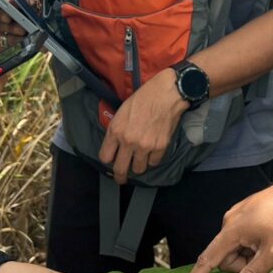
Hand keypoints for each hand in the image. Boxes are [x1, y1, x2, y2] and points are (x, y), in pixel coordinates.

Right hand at [0, 0, 26, 50]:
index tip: (8, 18)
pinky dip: (15, 47)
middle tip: (23, 29)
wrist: (25, 14)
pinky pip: (4, 50)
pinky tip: (26, 44)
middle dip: (10, 28)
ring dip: (14, 39)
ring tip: (27, 37)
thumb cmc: (20, 4)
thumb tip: (12, 2)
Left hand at [98, 67, 186, 184]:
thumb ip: (117, 130)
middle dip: (120, 176)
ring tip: (140, 160)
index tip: (112, 160)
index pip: (105, 157)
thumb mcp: (122, 112)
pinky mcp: (160, 147)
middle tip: (122, 178)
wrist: (167, 94)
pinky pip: (153, 163)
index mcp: (116, 131)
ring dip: (139, 166)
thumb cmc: (143, 98)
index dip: (108, 159)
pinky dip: (152, 159)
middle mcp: (129, 141)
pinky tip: (153, 151)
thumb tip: (115, 145)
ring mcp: (145, 146)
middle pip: (120, 169)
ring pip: (138, 169)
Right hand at [176, 163, 272, 272]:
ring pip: (236, 248)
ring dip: (250, 255)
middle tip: (267, 258)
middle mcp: (229, 222)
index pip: (208, 259)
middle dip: (243, 264)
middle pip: (226, 257)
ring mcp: (236, 216)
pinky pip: (241, 238)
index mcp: (232, 231)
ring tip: (271, 245)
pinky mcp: (244, 213)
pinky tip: (269, 237)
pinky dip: (252, 245)